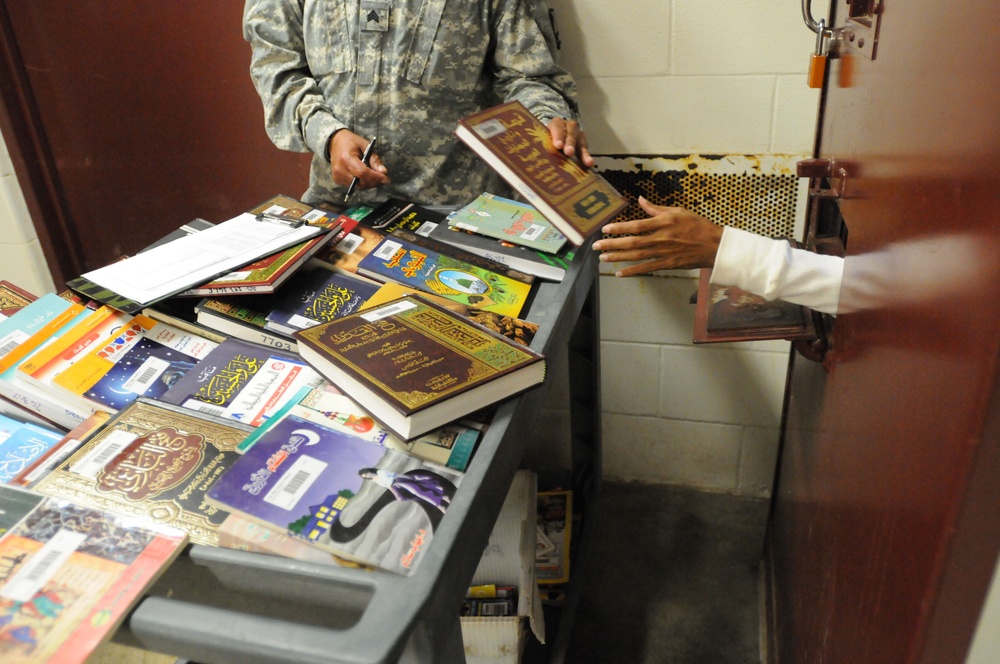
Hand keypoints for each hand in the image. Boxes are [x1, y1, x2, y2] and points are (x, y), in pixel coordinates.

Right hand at [328, 129, 389, 189]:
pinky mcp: (338, 180)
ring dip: (370, 183)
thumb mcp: (366, 146)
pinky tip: (367, 177)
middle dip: (375, 181)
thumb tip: (384, 172)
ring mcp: (338, 176)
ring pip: (359, 186)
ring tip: (377, 177)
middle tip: (384, 178)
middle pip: (361, 182)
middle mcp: (340, 170)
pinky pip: (354, 186)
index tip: (386, 178)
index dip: (375, 177)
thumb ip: (375, 160)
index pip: (362, 173)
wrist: (335, 142)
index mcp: (346, 158)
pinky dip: (363, 183)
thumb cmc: (351, 142)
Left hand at [546, 117, 594, 167]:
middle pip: (570, 135)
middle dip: (570, 144)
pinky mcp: (583, 143)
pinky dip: (587, 157)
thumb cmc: (547, 137)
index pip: (558, 129)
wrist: (555, 133)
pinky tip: (589, 164)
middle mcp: (569, 126)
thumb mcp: (543, 137)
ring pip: (581, 143)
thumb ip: (544, 143)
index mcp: (557, 123)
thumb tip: (540, 155)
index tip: (558, 146)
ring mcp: (578, 134)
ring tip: (587, 162)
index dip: (558, 137)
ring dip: (583, 154)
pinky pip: (585, 150)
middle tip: (569, 152)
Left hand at [592, 197, 722, 275]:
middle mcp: (661, 238)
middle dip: (612, 244)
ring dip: (618, 257)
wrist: (714, 245)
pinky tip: (619, 273)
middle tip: (596, 246)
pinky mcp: (667, 264)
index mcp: (663, 223)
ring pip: (636, 256)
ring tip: (602, 258)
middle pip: (632, 242)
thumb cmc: (697, 225)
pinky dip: (632, 271)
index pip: (636, 225)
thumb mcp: (678, 211)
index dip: (619, 227)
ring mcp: (664, 253)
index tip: (605, 229)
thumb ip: (656, 209)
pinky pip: (646, 269)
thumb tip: (640, 200)